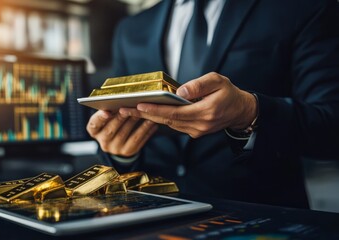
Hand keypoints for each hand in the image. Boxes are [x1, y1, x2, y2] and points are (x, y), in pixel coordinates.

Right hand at [86, 110, 157, 156]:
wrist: (121, 142)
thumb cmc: (114, 123)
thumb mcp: (109, 118)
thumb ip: (111, 110)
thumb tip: (121, 100)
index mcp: (94, 131)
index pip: (94, 124)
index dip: (100, 118)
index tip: (107, 111)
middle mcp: (103, 142)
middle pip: (110, 130)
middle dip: (120, 118)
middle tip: (128, 108)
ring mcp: (116, 149)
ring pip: (125, 134)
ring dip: (134, 122)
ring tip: (142, 112)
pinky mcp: (128, 151)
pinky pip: (137, 140)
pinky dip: (145, 130)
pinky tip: (151, 122)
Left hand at [119, 72, 256, 137]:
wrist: (240, 111)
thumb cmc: (229, 93)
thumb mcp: (218, 81)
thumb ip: (199, 85)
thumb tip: (179, 92)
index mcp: (205, 112)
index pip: (174, 113)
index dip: (155, 110)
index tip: (138, 105)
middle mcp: (199, 125)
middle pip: (167, 121)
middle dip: (143, 115)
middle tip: (123, 109)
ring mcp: (196, 131)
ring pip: (168, 125)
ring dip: (149, 118)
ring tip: (129, 111)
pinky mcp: (194, 132)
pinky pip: (174, 126)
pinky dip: (160, 120)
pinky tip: (146, 114)